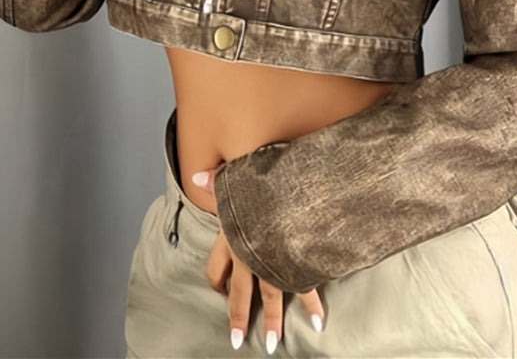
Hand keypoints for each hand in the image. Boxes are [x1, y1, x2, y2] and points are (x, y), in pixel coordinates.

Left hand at [193, 164, 324, 352]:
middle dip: (239, 318)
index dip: (216, 282)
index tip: (219, 292)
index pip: (215, 268)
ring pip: (270, 298)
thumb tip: (197, 176)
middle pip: (240, 293)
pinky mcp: (296, 264)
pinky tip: (317, 322)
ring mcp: (273, 263)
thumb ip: (218, 180)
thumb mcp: (237, 179)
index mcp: (230, 237)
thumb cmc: (264, 185)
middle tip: (238, 341)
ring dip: (272, 322)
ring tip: (272, 344)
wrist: (293, 193)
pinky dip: (312, 306)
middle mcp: (249, 255)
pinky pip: (304, 289)